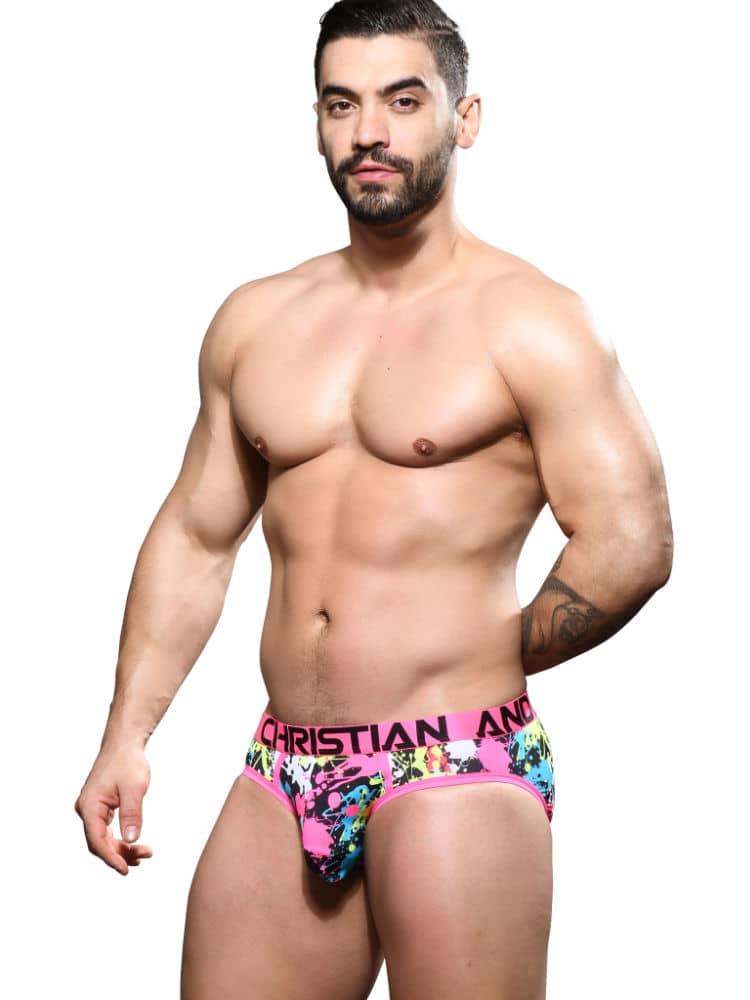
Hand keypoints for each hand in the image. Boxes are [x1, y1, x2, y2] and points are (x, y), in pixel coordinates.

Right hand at [74, 742, 153, 875]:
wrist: (124, 743)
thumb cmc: (128, 762)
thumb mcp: (134, 788)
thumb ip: (132, 814)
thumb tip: (132, 840)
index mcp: (89, 806)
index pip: (97, 841)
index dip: (111, 858)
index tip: (125, 870)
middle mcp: (86, 810)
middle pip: (99, 843)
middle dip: (120, 854)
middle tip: (143, 858)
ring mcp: (92, 809)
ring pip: (104, 838)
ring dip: (122, 848)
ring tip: (144, 854)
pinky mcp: (100, 807)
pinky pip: (107, 830)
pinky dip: (120, 839)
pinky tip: (134, 845)